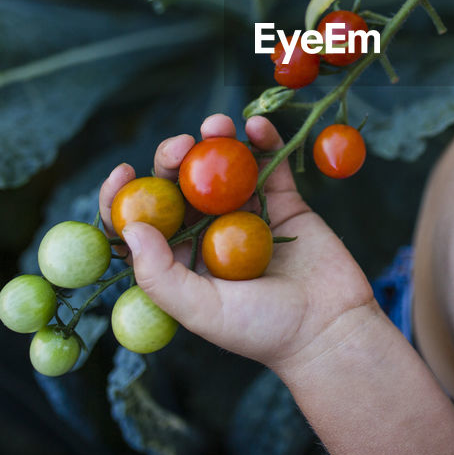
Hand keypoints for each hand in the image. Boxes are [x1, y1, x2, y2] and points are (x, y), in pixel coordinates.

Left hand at [99, 113, 376, 370]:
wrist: (330, 328)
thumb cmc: (263, 330)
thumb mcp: (202, 310)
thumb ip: (161, 274)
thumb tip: (129, 227)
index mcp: (181, 259)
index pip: (141, 222)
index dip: (124, 195)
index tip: (124, 171)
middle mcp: (209, 233)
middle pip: (180, 184)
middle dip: (176, 157)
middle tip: (185, 145)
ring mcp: (247, 214)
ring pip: (223, 168)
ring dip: (216, 140)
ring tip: (218, 124)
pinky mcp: (284, 203)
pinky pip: (269, 164)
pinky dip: (263, 140)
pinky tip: (256, 126)